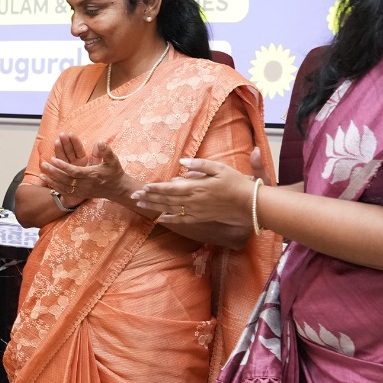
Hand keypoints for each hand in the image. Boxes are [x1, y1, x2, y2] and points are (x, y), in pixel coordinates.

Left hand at [39, 132, 126, 201]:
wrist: (117, 189)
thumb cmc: (114, 172)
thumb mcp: (113, 160)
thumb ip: (106, 151)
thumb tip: (100, 142)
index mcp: (92, 175)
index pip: (74, 171)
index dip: (63, 166)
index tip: (53, 159)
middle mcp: (86, 184)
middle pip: (66, 179)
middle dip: (54, 172)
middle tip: (44, 164)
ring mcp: (82, 191)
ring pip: (64, 187)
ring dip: (52, 181)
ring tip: (41, 174)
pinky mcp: (80, 195)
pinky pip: (65, 192)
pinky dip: (55, 187)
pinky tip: (47, 182)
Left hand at [132, 158, 254, 224]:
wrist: (248, 203)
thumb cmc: (235, 182)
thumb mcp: (219, 168)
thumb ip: (199, 165)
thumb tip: (182, 163)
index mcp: (196, 187)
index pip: (170, 188)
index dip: (155, 188)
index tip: (143, 187)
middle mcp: (193, 200)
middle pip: (166, 199)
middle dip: (149, 197)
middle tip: (134, 196)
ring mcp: (196, 211)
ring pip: (170, 209)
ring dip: (154, 207)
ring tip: (140, 205)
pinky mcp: (201, 217)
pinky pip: (182, 219)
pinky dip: (170, 219)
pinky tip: (159, 219)